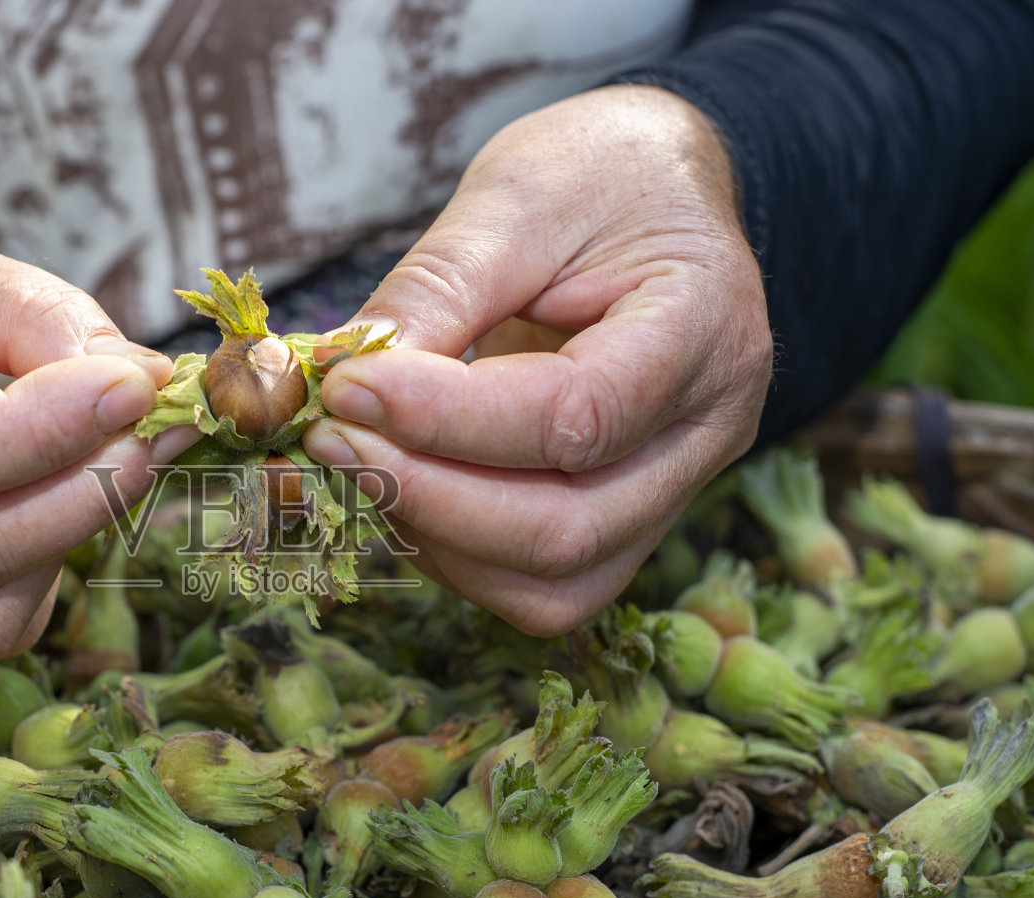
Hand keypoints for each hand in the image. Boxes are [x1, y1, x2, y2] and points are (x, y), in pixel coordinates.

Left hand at [303, 85, 772, 634]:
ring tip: (354, 457)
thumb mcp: (517, 195)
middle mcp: (706, 431)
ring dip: (433, 537)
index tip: (345, 386)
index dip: (445, 420)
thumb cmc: (598, 177)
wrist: (658, 196)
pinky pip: (540, 584)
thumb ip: (436, 290)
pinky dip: (454, 551)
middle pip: (567, 529)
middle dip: (426, 495)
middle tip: (328, 436)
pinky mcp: (625, 520)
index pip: (576, 417)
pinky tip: (399, 484)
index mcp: (704, 328)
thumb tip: (343, 380)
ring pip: (554, 582)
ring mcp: (672, 489)